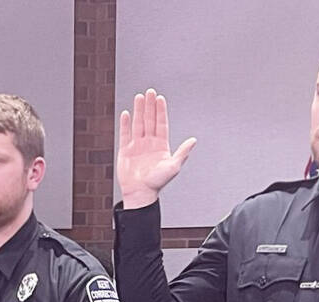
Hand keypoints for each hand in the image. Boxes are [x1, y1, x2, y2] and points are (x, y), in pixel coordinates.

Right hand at [117, 89, 196, 210]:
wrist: (140, 193)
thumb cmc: (157, 182)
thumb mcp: (174, 166)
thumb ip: (183, 152)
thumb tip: (194, 140)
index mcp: (161, 145)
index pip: (161, 123)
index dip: (160, 111)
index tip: (160, 98)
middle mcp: (149, 143)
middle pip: (149, 120)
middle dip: (150, 106)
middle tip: (150, 92)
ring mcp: (137, 145)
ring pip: (138, 123)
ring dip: (138, 110)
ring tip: (139, 97)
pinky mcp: (125, 150)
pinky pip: (125, 133)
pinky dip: (125, 123)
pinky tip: (126, 113)